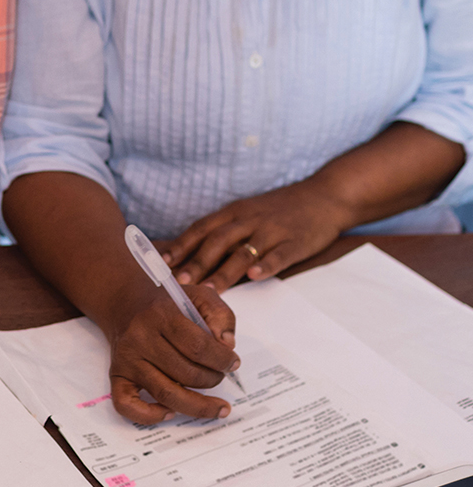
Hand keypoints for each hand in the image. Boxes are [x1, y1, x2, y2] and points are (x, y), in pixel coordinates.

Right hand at [109, 283, 239, 423]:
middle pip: (185, 374)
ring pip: (166, 394)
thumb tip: (227, 345)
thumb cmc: (166, 302)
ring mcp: (127, 359)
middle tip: (220, 375)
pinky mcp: (117, 375)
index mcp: (161, 315)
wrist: (125, 300)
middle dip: (213, 379)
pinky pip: (127, 405)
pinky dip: (150, 416)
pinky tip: (171, 412)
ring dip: (198, 405)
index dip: (222, 360)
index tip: (233, 363)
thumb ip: (220, 315)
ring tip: (216, 405)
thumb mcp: (198, 295)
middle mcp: (140, 338)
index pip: (198, 346)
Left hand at [161, 179, 349, 292]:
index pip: (201, 229)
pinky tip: (255, 275)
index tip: (162, 264)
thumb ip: (223, 232)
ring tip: (209, 290)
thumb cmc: (278, 210)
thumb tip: (190, 255)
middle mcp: (249, 219)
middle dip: (196, 262)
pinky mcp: (295, 241)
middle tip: (180, 284)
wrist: (324, 196)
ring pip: (244, 251)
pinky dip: (267, 264)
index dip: (181, 246)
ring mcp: (272, 230)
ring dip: (225, 271)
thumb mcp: (247, 213)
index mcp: (234, 212)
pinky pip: (279, 254)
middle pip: (217, 241)